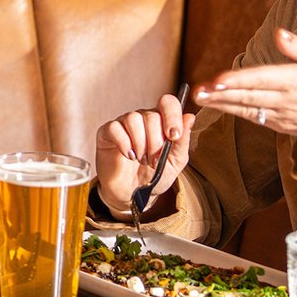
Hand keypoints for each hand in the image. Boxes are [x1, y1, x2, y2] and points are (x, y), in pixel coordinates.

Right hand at [94, 92, 193, 218]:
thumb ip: (183, 141)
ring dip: (140, 143)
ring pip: (133, 119)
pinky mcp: (107, 132)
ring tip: (141, 159)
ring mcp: (124, 124)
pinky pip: (115, 128)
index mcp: (161, 122)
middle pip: (151, 116)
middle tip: (154, 160)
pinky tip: (129, 155)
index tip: (173, 136)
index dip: (172, 116)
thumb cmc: (154, 176)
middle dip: (155, 142)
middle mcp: (142, 119)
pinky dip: (124, 143)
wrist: (133, 194)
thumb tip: (189, 117)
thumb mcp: (175, 162)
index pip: (167, 103)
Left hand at [193, 27, 296, 140]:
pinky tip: (219, 106)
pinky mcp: (282, 126)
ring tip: (201, 98)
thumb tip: (279, 32)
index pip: (263, 78)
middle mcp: (289, 99)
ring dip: (223, 104)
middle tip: (198, 91)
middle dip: (222, 93)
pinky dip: (236, 112)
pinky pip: (256, 118)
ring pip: (249, 109)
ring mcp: (284, 115)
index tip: (219, 78)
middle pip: (250, 96)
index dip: (240, 79)